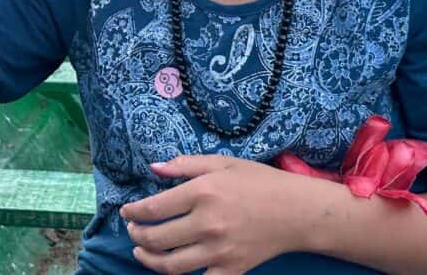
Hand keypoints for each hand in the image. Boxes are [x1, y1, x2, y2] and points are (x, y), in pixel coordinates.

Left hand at [119, 154, 335, 274]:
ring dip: (148, 259)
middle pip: (156, 238)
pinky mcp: (231, 270)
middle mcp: (207, 223)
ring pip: (170, 265)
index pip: (153, 208)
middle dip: (136, 235)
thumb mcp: (223, 163)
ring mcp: (219, 250)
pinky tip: (172, 268)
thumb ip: (185, 165)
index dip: (133, 212)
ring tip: (142, 251)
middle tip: (133, 230)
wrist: (299, 212)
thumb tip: (153, 168)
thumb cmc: (261, 182)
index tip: (127, 212)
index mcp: (203, 192)